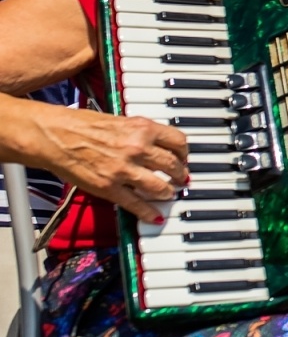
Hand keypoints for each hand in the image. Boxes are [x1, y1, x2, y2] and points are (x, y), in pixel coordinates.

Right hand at [27, 105, 187, 222]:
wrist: (55, 135)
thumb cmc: (82, 125)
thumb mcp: (121, 120)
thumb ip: (141, 132)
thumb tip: (158, 143)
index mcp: (143, 128)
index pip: (179, 142)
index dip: (184, 153)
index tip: (183, 158)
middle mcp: (138, 148)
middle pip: (174, 165)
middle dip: (180, 175)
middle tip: (181, 179)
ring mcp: (124, 170)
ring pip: (160, 186)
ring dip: (168, 193)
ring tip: (169, 194)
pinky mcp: (109, 187)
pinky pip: (135, 204)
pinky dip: (148, 213)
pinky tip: (155, 216)